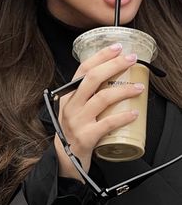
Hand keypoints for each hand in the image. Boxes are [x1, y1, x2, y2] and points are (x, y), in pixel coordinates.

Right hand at [54, 44, 143, 180]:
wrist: (66, 156)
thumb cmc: (74, 129)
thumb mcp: (74, 108)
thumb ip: (87, 94)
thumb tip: (111, 77)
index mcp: (68, 96)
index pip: (83, 70)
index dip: (100, 57)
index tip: (117, 48)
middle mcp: (71, 106)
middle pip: (93, 79)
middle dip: (114, 65)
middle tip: (131, 59)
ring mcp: (77, 121)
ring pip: (103, 98)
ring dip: (124, 90)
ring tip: (139, 88)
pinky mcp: (86, 136)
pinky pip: (108, 123)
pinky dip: (123, 117)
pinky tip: (134, 113)